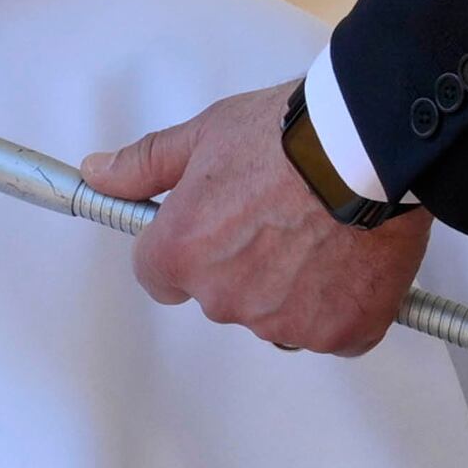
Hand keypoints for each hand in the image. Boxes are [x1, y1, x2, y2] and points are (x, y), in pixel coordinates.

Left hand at [84, 82, 431, 356]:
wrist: (371, 143)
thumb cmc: (289, 135)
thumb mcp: (203, 136)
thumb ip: (144, 166)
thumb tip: (96, 174)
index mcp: (180, 257)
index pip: (160, 278)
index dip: (189, 250)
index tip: (218, 228)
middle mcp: (224, 298)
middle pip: (222, 296)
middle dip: (247, 265)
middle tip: (284, 216)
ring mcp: (283, 321)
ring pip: (278, 316)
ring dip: (296, 286)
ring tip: (324, 231)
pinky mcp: (339, 331)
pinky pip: (334, 332)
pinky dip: (345, 305)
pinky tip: (356, 260)